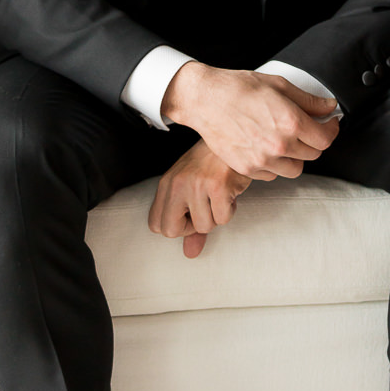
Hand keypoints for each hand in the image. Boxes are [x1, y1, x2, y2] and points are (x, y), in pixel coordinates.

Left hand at [148, 139, 251, 258]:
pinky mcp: (218, 186)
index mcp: (166, 184)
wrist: (233, 137)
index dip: (176, 227)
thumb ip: (190, 223)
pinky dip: (230, 210)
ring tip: (220, 195)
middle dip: (193, 228)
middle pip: (171, 231)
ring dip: (217, 216)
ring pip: (203, 227)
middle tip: (205, 209)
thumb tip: (190, 253)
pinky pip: (222, 218)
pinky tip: (230, 191)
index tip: (190, 214)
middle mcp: (177, 184)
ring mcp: (197, 185)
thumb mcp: (194, 189)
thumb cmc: (213, 164)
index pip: (156, 225)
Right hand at [161, 65, 339, 179]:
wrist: (205, 99)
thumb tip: (328, 107)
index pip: (325, 139)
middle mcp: (279, 145)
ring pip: (295, 169)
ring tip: (286, 140)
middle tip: (306, 128)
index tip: (328, 124)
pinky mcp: (247, 168)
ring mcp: (262, 160)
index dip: (331, 130)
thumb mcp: (279, 85)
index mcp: (291, 122)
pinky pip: (273, 174)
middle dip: (313, 141)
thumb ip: (308, 100)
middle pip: (313, 154)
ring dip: (296, 156)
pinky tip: (267, 147)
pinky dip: (275, 164)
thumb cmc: (239, 88)